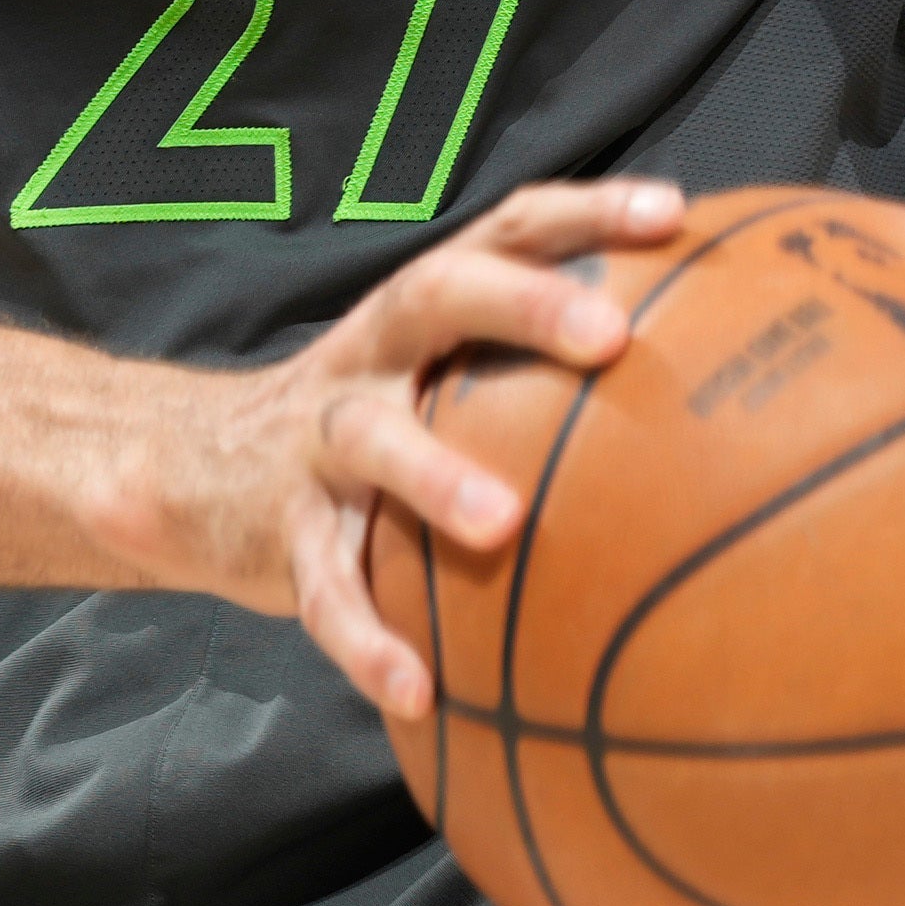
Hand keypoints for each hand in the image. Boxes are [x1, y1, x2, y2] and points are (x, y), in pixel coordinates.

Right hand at [104, 176, 682, 715]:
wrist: (192, 474)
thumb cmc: (374, 427)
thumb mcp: (439, 382)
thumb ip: (539, 381)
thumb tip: (712, 415)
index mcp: (422, 312)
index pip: (507, 230)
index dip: (586, 212)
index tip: (675, 213)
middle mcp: (372, 355)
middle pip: (438, 294)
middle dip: (525, 304)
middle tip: (611, 336)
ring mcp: (319, 440)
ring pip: (372, 439)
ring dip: (435, 475)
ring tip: (502, 525)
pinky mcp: (283, 533)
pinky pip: (326, 589)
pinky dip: (369, 642)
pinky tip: (419, 693)